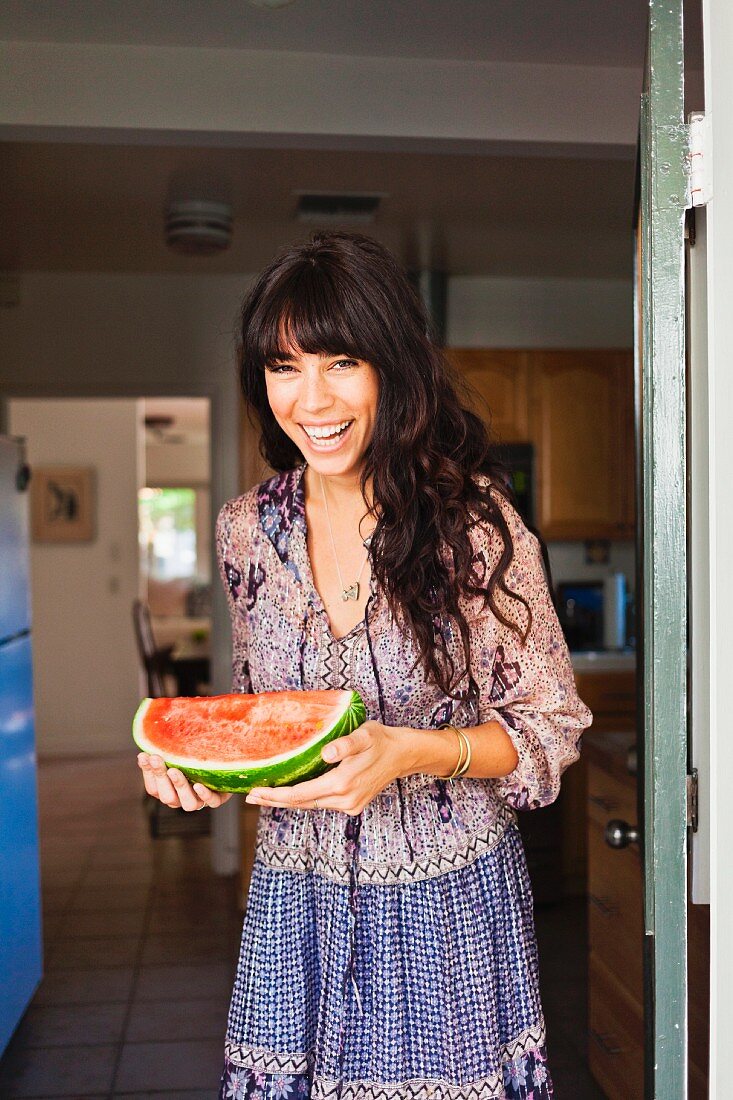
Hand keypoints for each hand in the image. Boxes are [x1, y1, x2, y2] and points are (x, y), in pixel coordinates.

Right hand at [137, 752, 232, 810]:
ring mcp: (199, 801)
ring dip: (179, 785)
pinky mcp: (217, 800)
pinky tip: (198, 784)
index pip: (153, 788)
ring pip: (187, 803)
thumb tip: (150, 737)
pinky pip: (210, 802)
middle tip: (156, 758)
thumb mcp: (179, 756)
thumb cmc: (194, 762)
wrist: (223, 770)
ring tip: (174, 771)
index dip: (147, 773)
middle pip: (166, 796)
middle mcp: (182, 800)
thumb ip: (167, 752)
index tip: (143, 755)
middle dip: (160, 776)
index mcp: (169, 791)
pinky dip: (203, 794)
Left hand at [244, 720, 413, 815]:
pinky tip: (292, 793)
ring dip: (288, 800)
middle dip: (275, 800)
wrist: (402, 754)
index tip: (255, 792)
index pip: (300, 794)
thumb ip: (345, 744)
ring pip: (311, 805)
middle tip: (250, 796)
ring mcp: (349, 805)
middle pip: (301, 803)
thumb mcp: (364, 735)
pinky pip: (322, 803)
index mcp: (343, 783)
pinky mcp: (352, 805)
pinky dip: (304, 799)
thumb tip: (326, 753)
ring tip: (265, 794)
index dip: (276, 795)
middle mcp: (344, 799)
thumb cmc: (380, 740)